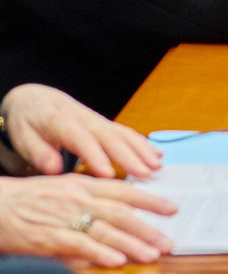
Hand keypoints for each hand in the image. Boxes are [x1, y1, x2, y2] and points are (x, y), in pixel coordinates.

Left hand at [0, 85, 160, 177]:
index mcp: (63, 123)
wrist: (36, 99)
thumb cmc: (28, 120)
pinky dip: (143, 143)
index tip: (109, 174)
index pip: (83, 141)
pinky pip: (126, 133)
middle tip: (145, 174)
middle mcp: (86, 121)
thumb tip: (54, 169)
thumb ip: (39, 153)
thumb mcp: (24, 136)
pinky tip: (156, 154)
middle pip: (111, 138)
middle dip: (130, 156)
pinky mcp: (104, 125)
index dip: (97, 157)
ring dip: (142, 150)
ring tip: (157, 166)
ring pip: (124, 134)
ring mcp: (98, 122)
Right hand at [0, 174, 176, 266]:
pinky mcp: (49, 237)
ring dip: (132, 244)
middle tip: (168, 240)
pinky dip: (100, 253)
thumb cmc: (28, 198)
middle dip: (148, 228)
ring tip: (151, 254)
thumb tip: (120, 203)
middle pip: (121, 213)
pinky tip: (117, 260)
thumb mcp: (64, 187)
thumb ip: (91, 194)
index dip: (151, 199)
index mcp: (83, 184)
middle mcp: (78, 198)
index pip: (125, 191)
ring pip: (105, 230)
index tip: (172, 209)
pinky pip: (79, 245)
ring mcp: (64, 218)